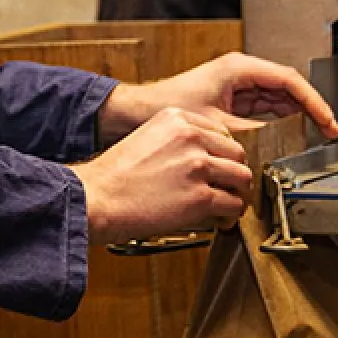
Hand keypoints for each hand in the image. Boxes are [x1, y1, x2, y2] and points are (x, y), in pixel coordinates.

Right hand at [71, 107, 252, 244]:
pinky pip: (233, 204)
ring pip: (241, 177)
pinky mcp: (200, 196)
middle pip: (236, 152)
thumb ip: (177, 141)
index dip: (223, 154)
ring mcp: (197, 165)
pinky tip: (221, 219)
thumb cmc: (114, 176)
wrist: (96, 198)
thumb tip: (205, 159)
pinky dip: (230, 215)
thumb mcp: (147, 138)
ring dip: (236, 193)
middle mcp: (190, 136)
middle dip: (233, 172)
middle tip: (227, 187)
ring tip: (226, 204)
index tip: (221, 166)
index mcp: (177, 118)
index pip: (221, 131)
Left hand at [98, 52, 337, 142]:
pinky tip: (289, 137)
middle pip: (288, 88)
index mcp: (239, 68)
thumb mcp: (217, 126)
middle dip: (310, 110)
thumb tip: (278, 147)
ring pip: (279, 99)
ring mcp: (237, 85)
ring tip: (314, 137)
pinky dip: (279, 122)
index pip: (290, 81)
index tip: (327, 121)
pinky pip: (264, 108)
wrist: (138, 112)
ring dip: (297, 117)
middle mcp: (241, 72)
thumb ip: (251, 134)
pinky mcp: (232, 99)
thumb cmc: (166, 108)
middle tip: (328, 132)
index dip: (314, 102)